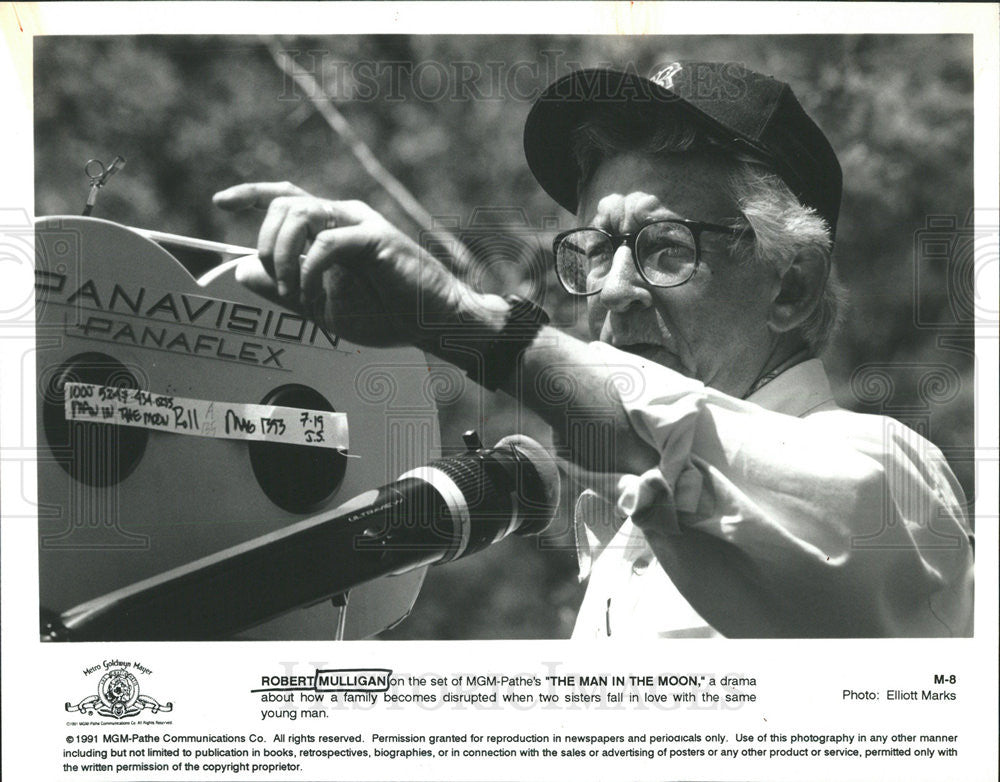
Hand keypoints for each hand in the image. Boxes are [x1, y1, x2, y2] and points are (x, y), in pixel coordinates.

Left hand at [212, 181, 472, 347]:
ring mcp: (361, 224)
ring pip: (301, 213)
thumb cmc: (387, 314)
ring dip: (282, 255)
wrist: (432, 323)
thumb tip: (241, 270)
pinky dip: (309, 273)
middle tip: (274, 282)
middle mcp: (344, 217)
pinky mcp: (376, 238)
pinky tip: (315, 299)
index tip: (219, 201)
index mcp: (333, 228)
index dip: (251, 195)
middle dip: (266, 243)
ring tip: (292, 292)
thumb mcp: (322, 305)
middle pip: (285, 202)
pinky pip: (326, 243)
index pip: (286, 197)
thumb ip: (284, 288)